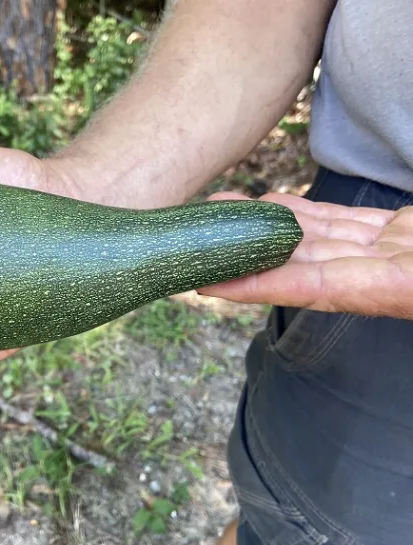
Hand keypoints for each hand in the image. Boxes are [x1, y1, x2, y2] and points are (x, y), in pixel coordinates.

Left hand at [198, 191, 412, 319]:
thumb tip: (323, 277)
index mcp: (382, 290)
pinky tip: (273, 205)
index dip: (251, 285)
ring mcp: (383, 252)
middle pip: (295, 260)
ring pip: (312, 235)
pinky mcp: (395, 232)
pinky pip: (340, 221)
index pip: (302, 287)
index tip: (206, 284)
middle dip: (247, 248)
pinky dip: (307, 214)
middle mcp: (373, 276)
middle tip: (200, 234)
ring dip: (267, 223)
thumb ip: (396, 283)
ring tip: (224, 209)